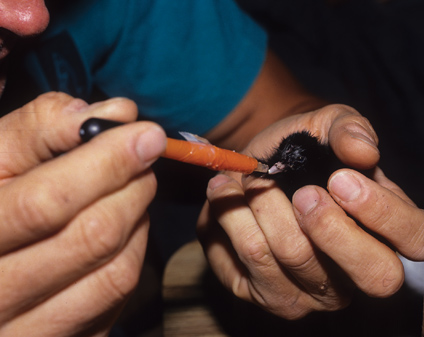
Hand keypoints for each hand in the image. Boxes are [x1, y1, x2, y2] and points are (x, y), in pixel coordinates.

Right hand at [0, 92, 165, 335]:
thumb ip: (41, 129)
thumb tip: (117, 113)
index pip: (46, 203)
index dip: (106, 164)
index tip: (147, 134)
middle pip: (91, 238)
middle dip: (133, 188)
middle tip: (145, 160)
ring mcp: (29, 329)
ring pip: (114, 274)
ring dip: (138, 222)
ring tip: (132, 191)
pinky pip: (117, 300)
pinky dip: (132, 255)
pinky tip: (122, 229)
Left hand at [197, 104, 423, 318]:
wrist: (252, 166)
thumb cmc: (301, 149)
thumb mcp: (327, 125)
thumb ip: (349, 128)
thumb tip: (363, 150)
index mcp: (387, 228)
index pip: (416, 240)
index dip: (384, 213)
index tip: (340, 179)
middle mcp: (359, 271)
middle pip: (375, 276)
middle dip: (331, 227)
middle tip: (301, 192)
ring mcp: (316, 292)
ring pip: (295, 260)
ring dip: (264, 207)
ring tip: (249, 179)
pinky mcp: (270, 296)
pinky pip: (249, 263)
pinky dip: (232, 218)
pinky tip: (227, 194)